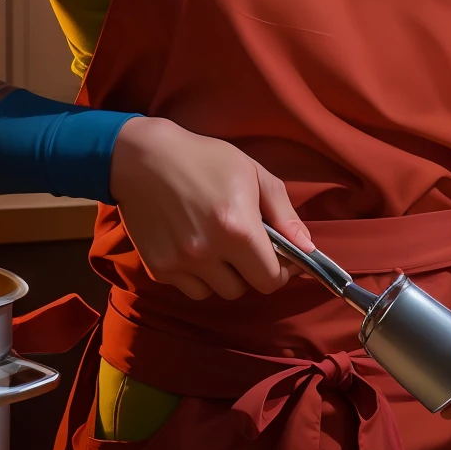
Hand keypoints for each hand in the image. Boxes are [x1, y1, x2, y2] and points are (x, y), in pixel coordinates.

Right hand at [109, 117, 311, 301]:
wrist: (143, 158)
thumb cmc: (205, 159)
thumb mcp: (253, 174)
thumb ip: (284, 214)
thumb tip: (307, 248)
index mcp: (238, 229)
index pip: (271, 279)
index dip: (281, 271)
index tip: (280, 258)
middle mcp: (208, 252)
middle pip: (244, 289)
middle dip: (252, 271)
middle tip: (246, 246)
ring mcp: (180, 263)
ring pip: (216, 291)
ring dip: (224, 275)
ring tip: (218, 245)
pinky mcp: (158, 269)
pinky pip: (190, 288)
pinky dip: (197, 276)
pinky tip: (194, 246)